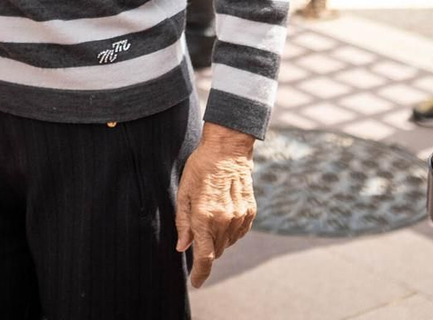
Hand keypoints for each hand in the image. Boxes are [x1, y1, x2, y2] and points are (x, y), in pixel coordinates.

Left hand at [175, 123, 256, 287]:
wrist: (227, 150)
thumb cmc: (200, 169)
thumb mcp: (183, 193)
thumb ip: (183, 223)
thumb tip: (182, 247)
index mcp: (204, 217)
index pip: (204, 257)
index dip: (200, 274)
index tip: (196, 283)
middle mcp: (224, 220)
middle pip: (216, 252)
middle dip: (206, 250)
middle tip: (199, 230)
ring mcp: (239, 216)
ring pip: (228, 243)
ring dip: (218, 240)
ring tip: (211, 215)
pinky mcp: (249, 211)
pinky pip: (239, 233)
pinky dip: (230, 231)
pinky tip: (224, 215)